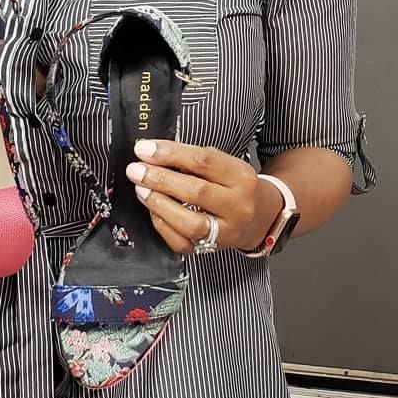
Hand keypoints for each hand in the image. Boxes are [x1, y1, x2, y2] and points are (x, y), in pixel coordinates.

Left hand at [125, 140, 282, 254]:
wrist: (261, 216)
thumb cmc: (236, 186)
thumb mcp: (226, 165)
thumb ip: (195, 160)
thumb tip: (155, 154)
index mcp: (242, 177)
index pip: (204, 161)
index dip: (171, 153)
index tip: (145, 148)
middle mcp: (238, 205)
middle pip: (196, 191)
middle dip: (160, 179)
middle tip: (136, 170)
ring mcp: (226, 231)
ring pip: (190, 222)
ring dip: (159, 204)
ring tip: (141, 189)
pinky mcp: (212, 249)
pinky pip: (182, 242)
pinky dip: (163, 226)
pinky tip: (153, 210)